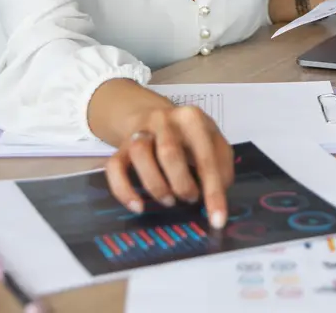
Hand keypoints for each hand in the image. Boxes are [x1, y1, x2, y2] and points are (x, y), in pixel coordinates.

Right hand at [102, 100, 234, 229]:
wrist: (151, 115)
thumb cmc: (188, 136)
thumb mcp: (212, 140)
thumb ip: (221, 164)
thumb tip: (218, 195)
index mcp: (191, 118)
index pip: (205, 156)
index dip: (214, 191)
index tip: (218, 220)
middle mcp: (163, 120)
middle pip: (169, 152)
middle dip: (182, 183)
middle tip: (190, 199)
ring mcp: (139, 132)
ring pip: (140, 155)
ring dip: (156, 185)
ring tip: (169, 200)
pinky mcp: (120, 148)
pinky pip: (114, 168)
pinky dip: (124, 190)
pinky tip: (138, 207)